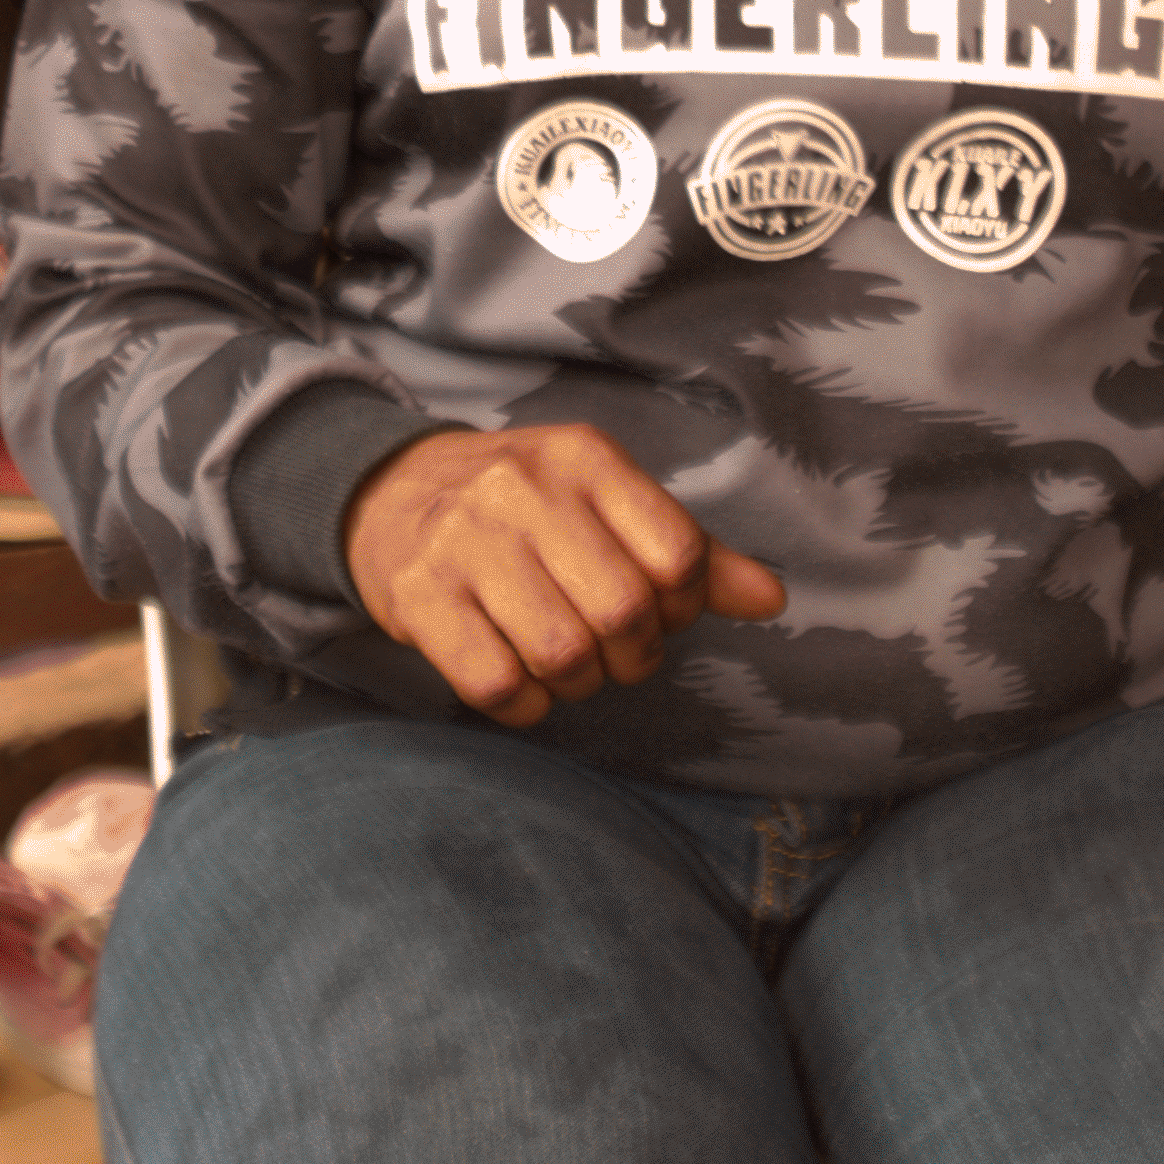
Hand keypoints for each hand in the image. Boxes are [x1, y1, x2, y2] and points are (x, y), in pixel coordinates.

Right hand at [343, 424, 785, 728]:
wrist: (391, 494)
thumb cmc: (524, 508)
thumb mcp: (606, 503)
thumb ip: (690, 551)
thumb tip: (772, 599)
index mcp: (584, 459)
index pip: (678, 554)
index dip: (684, 606)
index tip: (660, 612)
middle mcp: (523, 490)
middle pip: (624, 610)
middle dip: (634, 655)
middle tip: (615, 653)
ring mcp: (465, 543)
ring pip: (561, 652)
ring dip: (578, 683)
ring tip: (568, 666)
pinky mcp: (420, 598)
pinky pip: (496, 684)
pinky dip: (525, 704)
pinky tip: (523, 684)